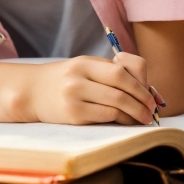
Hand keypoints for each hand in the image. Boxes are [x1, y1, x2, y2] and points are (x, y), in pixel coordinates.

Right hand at [12, 55, 156, 124]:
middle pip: (121, 86)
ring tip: (142, 118)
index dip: (141, 83)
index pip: (121, 69)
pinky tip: (125, 122)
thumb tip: (147, 90)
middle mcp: (79, 76)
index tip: (150, 94)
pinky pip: (105, 117)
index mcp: (85, 61)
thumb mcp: (84, 68)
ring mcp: (74, 96)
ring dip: (135, 112)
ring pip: (116, 103)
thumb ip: (110, 73)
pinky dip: (121, 120)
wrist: (31, 92)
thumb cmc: (65, 80)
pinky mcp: (72, 115)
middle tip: (151, 110)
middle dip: (142, 99)